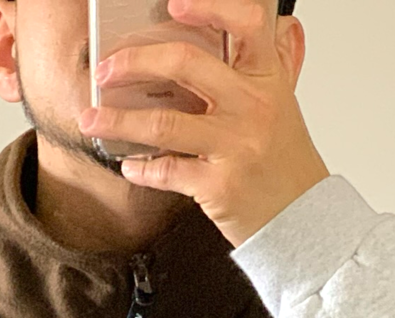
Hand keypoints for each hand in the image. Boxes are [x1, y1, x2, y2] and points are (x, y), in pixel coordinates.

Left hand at [78, 0, 328, 247]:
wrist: (302, 219)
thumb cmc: (283, 162)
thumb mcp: (281, 104)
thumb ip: (264, 65)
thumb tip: (257, 26)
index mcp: (267, 79)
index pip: (245, 24)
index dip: (208, 7)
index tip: (173, 5)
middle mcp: (252, 108)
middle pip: (185, 65)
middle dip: (133, 62)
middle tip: (106, 70)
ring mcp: (234, 147)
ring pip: (163, 124)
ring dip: (117, 120)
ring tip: (91, 119)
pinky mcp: (218, 187)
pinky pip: (166, 171)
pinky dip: (140, 169)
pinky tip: (129, 165)